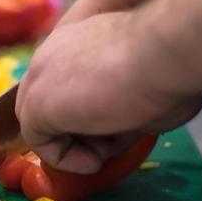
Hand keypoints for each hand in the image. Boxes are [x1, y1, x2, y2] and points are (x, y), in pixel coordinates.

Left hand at [16, 8, 201, 172]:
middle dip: (80, 129)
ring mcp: (39, 75)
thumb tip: (122, 133)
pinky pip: (37, 139)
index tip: (119, 128)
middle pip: (55, 100)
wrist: (160, 55)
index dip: (93, 110)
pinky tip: (92, 161)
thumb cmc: (167, 67)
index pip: (73, 81)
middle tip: (111, 144)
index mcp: (81, 39)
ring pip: (44, 119)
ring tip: (105, 153)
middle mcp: (55, 51)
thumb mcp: (148, 92)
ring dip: (73, 143)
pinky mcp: (34, 103)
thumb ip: (126, 110)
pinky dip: (63, 158)